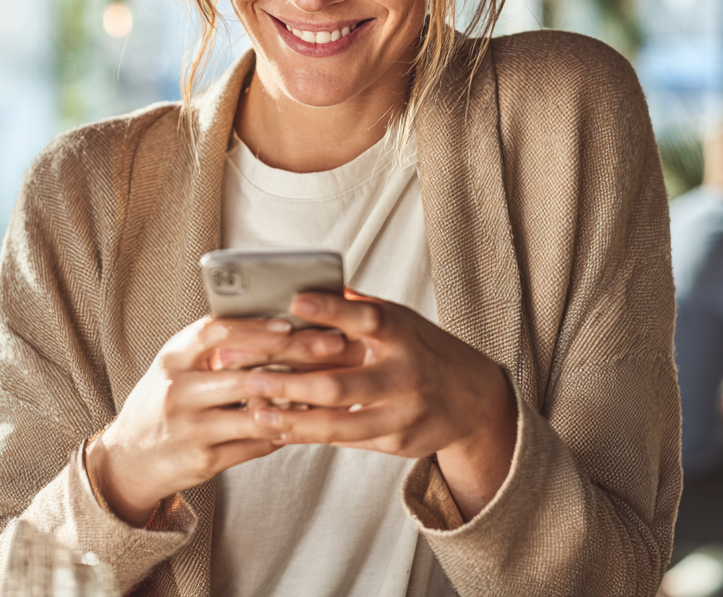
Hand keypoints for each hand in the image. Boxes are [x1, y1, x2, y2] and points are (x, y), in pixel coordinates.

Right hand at [85, 316, 346, 525]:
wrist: (131, 457)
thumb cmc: (168, 397)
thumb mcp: (179, 362)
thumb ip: (215, 344)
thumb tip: (279, 320)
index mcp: (173, 357)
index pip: (215, 333)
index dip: (256, 328)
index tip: (290, 323)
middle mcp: (178, 391)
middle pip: (243, 372)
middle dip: (294, 358)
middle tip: (332, 347)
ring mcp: (190, 429)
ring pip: (255, 413)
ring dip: (297, 398)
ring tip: (331, 382)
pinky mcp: (204, 461)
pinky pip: (255, 444)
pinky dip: (284, 429)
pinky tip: (309, 418)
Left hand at [243, 289, 516, 520]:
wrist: (473, 398)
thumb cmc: (420, 348)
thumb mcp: (399, 319)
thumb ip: (357, 307)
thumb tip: (306, 281)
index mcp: (402, 332)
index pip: (366, 316)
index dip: (332, 309)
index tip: (296, 301)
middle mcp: (405, 373)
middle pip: (341, 384)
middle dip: (290, 383)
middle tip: (249, 377)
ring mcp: (402, 412)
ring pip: (339, 423)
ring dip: (292, 419)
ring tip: (255, 411)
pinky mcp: (397, 441)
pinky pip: (346, 442)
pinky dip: (310, 434)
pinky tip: (280, 428)